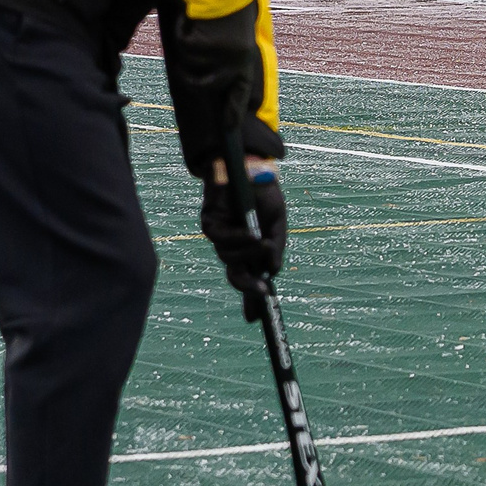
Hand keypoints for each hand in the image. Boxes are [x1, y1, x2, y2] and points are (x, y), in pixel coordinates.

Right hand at [162, 4, 263, 174]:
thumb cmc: (229, 11)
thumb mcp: (235, 38)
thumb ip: (227, 58)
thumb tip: (208, 80)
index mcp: (246, 62)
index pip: (240, 94)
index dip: (233, 112)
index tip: (228, 128)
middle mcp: (234, 63)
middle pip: (204, 85)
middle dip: (189, 78)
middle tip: (182, 67)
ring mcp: (218, 55)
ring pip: (189, 62)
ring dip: (187, 47)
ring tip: (195, 28)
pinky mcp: (202, 44)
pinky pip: (182, 44)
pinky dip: (182, 29)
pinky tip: (193, 17)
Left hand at [200, 160, 284, 318]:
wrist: (250, 165)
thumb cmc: (263, 193)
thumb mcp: (277, 223)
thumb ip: (275, 247)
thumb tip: (272, 273)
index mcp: (249, 250)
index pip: (248, 279)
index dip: (251, 301)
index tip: (257, 320)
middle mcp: (232, 246)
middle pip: (235, 275)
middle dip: (248, 287)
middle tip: (264, 292)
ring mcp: (219, 235)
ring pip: (228, 258)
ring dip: (247, 254)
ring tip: (264, 242)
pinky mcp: (209, 221)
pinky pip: (220, 239)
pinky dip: (237, 239)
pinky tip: (251, 234)